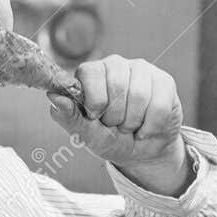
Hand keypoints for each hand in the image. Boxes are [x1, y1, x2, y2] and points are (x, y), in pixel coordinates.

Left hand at [48, 54, 191, 191]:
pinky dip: (151, 126)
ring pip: (139, 95)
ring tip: (129, 126)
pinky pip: (159, 105)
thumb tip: (52, 95)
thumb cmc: (108, 139)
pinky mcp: (164, 81)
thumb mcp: (85, 133)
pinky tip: (146, 128)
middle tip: (114, 124)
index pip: (90, 73)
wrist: (141, 151)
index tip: (95, 117)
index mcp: (91, 74)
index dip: (94, 100)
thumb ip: (68, 116)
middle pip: (116, 85)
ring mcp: (141, 70)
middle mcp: (115, 65)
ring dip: (133, 122)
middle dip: (114, 116)